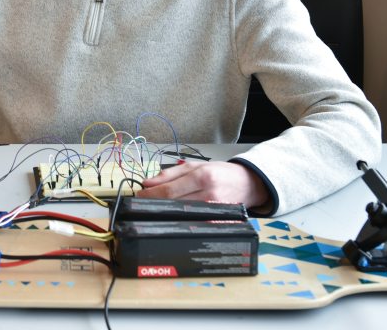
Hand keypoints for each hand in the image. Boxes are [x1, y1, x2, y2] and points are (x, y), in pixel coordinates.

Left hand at [137, 160, 268, 208]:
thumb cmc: (220, 172)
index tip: (138, 196)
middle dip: (154, 204)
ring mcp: (213, 209)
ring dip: (165, 212)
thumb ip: (169, 173)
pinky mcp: (217, 220)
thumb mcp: (195, 165)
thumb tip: (147, 182)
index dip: (150, 195)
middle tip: (142, 203)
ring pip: (182, 214)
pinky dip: (181, 220)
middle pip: (174, 203)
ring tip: (154, 209)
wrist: (248, 184)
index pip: (169, 189)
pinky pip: (194, 221)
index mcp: (201, 176)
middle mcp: (208, 193)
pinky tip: (173, 217)